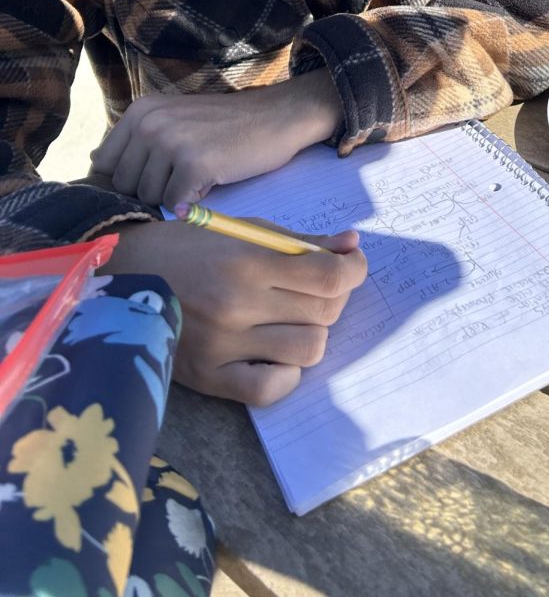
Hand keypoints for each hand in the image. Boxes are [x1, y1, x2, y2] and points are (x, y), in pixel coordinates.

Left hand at [90, 70, 341, 208]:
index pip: (106, 164)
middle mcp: (149, 123)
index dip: (131, 177)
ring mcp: (171, 142)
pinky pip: (174, 205)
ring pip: (149, 197)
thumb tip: (95, 163)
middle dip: (153, 188)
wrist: (276, 117)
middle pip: (126, 185)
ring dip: (175, 195)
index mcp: (140, 111)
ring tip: (202, 173)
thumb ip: (137, 138)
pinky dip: (192, 203)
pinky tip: (212, 182)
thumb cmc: (226, 124)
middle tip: (187, 171)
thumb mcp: (174, 117)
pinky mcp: (194, 164)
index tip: (158, 173)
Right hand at [101, 217, 366, 404]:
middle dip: (334, 297)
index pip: (329, 277)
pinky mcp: (208, 377)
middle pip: (324, 313)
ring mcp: (223, 346)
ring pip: (307, 350)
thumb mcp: (244, 230)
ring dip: (312, 332)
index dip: (354, 270)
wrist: (122, 276)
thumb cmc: (188, 246)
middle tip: (316, 287)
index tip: (352, 265)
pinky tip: (274, 352)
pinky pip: (270, 389)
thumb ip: (301, 242)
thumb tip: (351, 244)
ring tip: (292, 317)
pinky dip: (285, 373)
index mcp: (247, 263)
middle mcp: (237, 306)